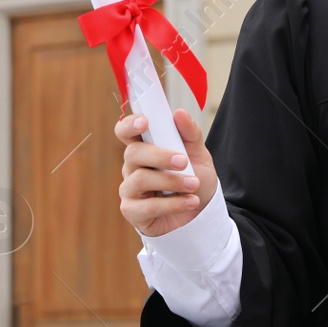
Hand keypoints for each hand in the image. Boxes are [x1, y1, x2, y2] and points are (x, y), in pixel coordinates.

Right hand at [115, 108, 218, 236]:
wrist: (202, 213)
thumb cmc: (194, 180)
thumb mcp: (199, 155)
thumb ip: (190, 134)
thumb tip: (179, 113)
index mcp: (144, 148)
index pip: (125, 131)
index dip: (129, 124)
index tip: (145, 122)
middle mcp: (132, 167)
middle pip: (133, 153)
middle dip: (159, 155)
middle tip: (183, 161)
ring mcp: (129, 190)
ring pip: (140, 179)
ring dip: (171, 181)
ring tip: (193, 185)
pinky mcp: (133, 212)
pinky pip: (148, 206)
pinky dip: (173, 204)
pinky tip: (190, 201)